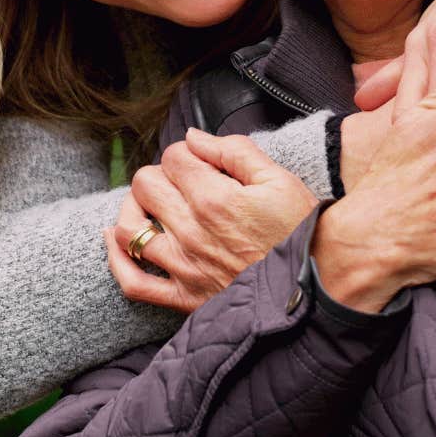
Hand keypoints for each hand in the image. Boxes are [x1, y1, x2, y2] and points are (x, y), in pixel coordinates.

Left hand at [104, 130, 318, 313]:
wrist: (319, 289)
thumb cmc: (302, 232)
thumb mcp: (279, 179)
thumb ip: (234, 151)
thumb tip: (194, 138)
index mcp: (214, 199)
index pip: (172, 158)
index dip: (186, 153)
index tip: (202, 163)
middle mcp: (191, 232)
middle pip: (145, 185)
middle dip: (159, 174)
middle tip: (180, 182)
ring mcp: (184, 267)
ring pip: (129, 229)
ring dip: (133, 209)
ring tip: (149, 204)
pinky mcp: (184, 298)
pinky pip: (134, 283)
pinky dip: (118, 261)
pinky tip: (116, 241)